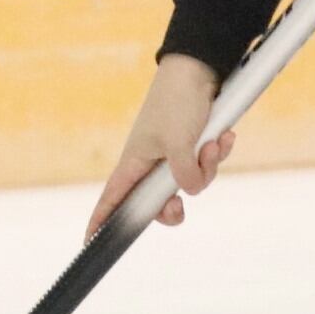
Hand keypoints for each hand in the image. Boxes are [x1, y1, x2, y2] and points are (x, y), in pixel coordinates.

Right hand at [91, 56, 233, 232]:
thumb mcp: (179, 143)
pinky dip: (217, 152)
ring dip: (207, 166)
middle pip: (158, 202)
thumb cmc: (177, 101)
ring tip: (213, 144)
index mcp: (134, 162)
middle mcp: (151, 162)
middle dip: (172, 207)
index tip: (90, 244)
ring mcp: (174, 155)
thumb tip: (190, 192)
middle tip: (179, 206)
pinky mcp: (194, 145)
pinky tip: (225, 137)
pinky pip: (206, 163)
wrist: (199, 69)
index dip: (100, 221)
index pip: (111, 198)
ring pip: (190, 182)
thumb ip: (184, 174)